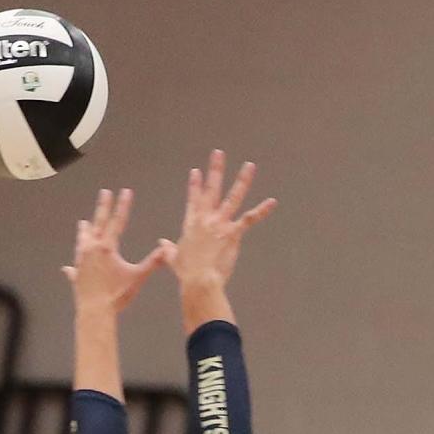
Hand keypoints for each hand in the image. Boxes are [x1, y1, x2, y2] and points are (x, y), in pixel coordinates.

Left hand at [63, 188, 163, 312]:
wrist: (95, 310)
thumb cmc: (116, 295)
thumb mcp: (137, 277)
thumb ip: (151, 263)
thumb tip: (165, 250)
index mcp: (107, 247)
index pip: (117, 221)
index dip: (123, 205)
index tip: (125, 191)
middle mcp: (92, 249)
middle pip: (98, 223)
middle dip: (103, 207)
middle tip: (104, 193)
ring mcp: (82, 260)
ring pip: (83, 239)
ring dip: (84, 230)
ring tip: (83, 222)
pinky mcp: (76, 274)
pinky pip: (74, 266)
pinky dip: (74, 264)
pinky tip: (68, 267)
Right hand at [159, 149, 276, 287]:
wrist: (199, 280)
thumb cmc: (187, 273)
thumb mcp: (173, 259)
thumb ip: (168, 249)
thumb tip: (162, 244)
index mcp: (192, 224)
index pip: (194, 199)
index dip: (195, 185)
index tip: (196, 172)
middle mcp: (206, 219)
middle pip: (212, 189)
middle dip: (215, 170)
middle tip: (218, 153)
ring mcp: (221, 224)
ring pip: (233, 197)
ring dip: (242, 180)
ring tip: (249, 166)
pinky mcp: (233, 233)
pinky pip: (250, 219)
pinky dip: (262, 210)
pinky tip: (272, 202)